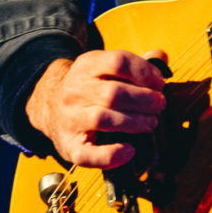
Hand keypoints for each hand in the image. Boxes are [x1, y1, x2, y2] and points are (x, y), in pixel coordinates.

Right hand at [25, 48, 167, 168]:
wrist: (49, 105)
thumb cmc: (90, 86)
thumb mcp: (104, 67)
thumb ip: (135, 63)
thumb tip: (162, 57)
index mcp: (87, 65)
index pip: (118, 62)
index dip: (144, 72)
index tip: (160, 83)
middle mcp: (75, 90)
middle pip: (114, 93)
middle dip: (144, 100)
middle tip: (160, 105)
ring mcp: (69, 118)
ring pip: (104, 119)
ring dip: (135, 122)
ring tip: (151, 123)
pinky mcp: (68, 146)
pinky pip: (88, 155)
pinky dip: (111, 155)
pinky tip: (129, 151)